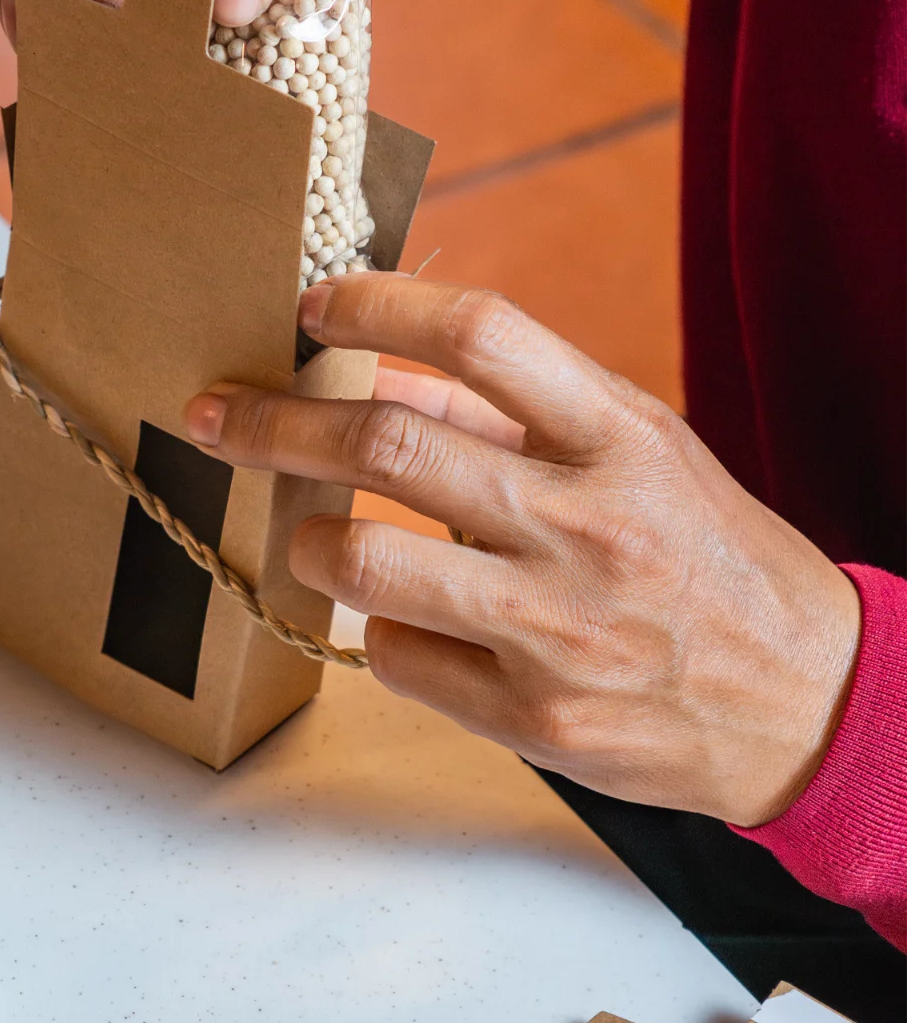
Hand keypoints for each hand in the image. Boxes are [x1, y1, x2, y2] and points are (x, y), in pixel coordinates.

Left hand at [183, 273, 861, 827]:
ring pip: (360, 561)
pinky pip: (393, 658)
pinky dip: (376, 632)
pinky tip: (401, 623)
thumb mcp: (638, 452)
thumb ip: (515, 411)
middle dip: (272, 422)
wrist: (807, 703)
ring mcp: (556, 629)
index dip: (375, 305)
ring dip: (306, 538)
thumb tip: (380, 363)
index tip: (307, 305)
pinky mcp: (533, 718)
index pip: (479, 335)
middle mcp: (586, 525)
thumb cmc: (701, 553)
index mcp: (619, 437)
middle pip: (384, 443)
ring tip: (306, 532)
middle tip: (215, 416)